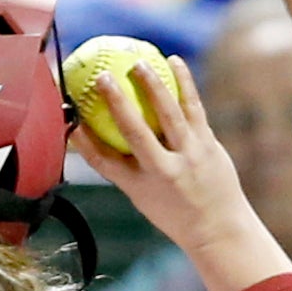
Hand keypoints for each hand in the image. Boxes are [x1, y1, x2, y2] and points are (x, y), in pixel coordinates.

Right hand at [67, 56, 290, 290]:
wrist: (220, 229)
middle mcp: (165, 171)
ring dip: (153, 85)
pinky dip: (183, 82)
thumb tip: (84, 136)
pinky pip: (193, 107)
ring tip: (138, 62)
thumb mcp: (140, 195)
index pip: (106, 162)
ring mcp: (191, 156)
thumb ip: (116, 165)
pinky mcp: (209, 144)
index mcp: (142, 186)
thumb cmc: (173, 210)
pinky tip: (173, 61)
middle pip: (136, 132)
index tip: (71, 116)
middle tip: (103, 76)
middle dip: (117, 103)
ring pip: (170, 114)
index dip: (85, 140)